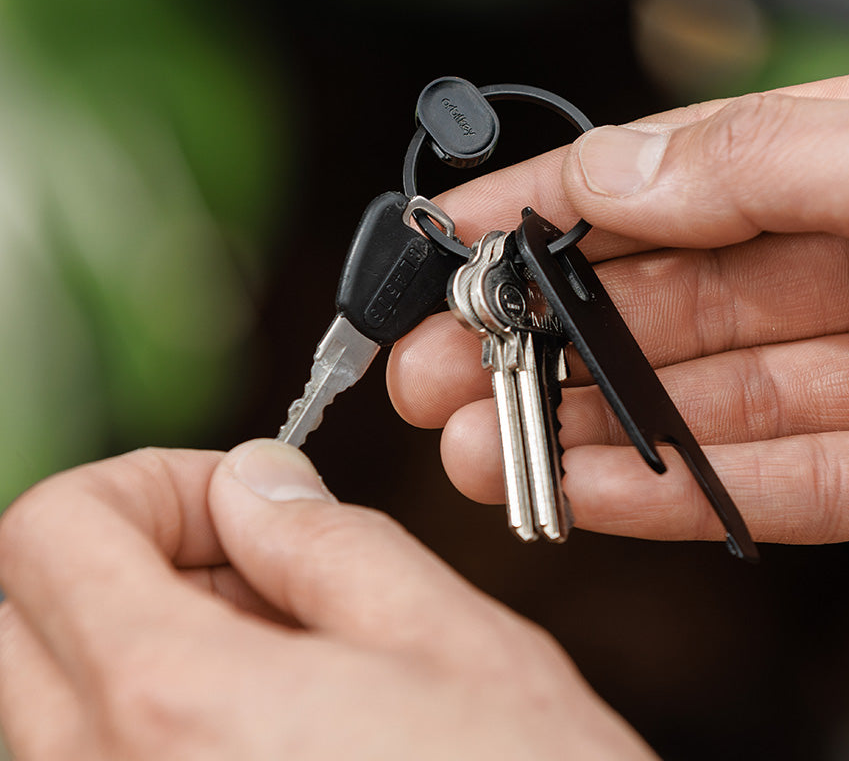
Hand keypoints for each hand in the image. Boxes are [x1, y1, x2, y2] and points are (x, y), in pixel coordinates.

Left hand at [0, 442, 654, 759]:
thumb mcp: (447, 642)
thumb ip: (326, 542)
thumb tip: (255, 483)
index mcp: (177, 709)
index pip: (50, 533)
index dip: (146, 482)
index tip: (235, 501)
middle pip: (22, 610)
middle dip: (136, 550)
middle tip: (256, 564)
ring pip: (55, 693)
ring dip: (154, 633)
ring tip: (287, 652)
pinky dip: (163, 713)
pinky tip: (278, 724)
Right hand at [387, 35, 848, 545]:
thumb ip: (766, 159)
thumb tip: (608, 169)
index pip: (687, 168)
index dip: (555, 201)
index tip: (452, 235)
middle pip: (684, 294)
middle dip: (549, 333)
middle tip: (438, 365)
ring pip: (722, 398)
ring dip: (591, 424)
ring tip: (476, 443)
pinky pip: (801, 482)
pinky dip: (686, 494)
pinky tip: (584, 493)